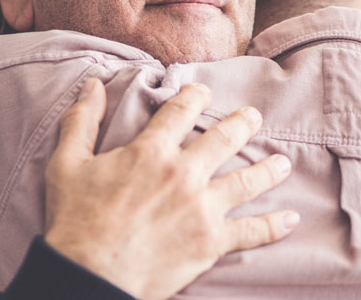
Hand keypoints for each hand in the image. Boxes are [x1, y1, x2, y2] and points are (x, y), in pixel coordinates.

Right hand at [43, 79, 297, 299]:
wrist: (89, 275)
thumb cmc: (75, 220)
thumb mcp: (67, 163)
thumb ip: (82, 121)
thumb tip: (93, 85)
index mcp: (151, 150)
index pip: (182, 110)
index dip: (195, 95)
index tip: (203, 92)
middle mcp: (183, 173)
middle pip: (225, 138)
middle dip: (243, 123)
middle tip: (253, 117)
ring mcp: (202, 208)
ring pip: (247, 180)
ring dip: (269, 169)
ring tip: (283, 163)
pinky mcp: (211, 242)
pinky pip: (252, 231)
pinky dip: (275, 226)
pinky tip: (292, 218)